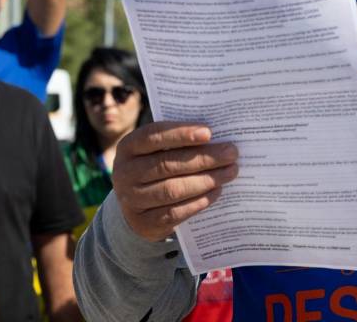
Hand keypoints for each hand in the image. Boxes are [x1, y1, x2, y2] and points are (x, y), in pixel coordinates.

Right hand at [111, 122, 238, 241]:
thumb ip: (181, 140)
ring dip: (206, 180)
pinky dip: (199, 202)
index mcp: (128, 147)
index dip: (181, 134)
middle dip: (204, 158)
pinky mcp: (144, 223)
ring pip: (172, 190)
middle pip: (167, 165)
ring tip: (230, 172)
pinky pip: (175, 212)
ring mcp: (131, 200)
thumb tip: (219, 136)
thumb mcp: (159, 149)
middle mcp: (124, 173)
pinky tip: (216, 191)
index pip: (153, 136)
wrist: (138, 205)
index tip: (209, 133)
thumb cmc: (157, 165)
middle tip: (231, 153)